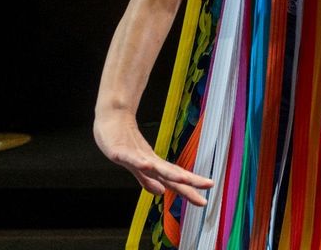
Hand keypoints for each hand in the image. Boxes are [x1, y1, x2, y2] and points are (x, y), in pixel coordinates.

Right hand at [93, 112, 213, 205]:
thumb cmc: (124, 142)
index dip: (189, 190)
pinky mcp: (121, 151)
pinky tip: (147, 165)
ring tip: (185, 179)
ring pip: (156, 166)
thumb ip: (148, 180)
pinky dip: (139, 162)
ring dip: (170, 173)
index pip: (174, 180)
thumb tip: (161, 192)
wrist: (112, 119)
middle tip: (209, 185)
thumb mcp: (137, 167)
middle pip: (172, 173)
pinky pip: (131, 158)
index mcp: (154, 166)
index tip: (204, 200)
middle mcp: (149, 161)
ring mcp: (136, 156)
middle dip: (190, 180)